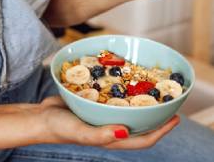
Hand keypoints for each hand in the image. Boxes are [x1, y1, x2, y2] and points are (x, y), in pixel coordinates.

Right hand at [37, 96, 179, 148]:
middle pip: (140, 122)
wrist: (38, 117)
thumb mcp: (79, 132)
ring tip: (154, 85)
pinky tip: (126, 75)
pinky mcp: (94, 102)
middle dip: (157, 113)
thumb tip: (125, 130)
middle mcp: (111, 126)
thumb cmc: (58, 128)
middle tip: (170, 98)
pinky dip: (122, 87)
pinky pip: (113, 95)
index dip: (161, 131)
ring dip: (141, 99)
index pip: (143, 138)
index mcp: (112, 137)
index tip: (176, 118)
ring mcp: (103, 114)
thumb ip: (100, 134)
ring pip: (128, 107)